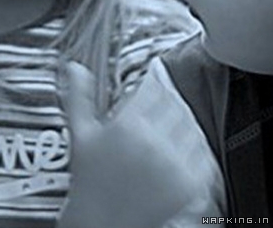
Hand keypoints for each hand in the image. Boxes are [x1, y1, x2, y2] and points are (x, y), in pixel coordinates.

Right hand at [58, 60, 204, 227]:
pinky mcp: (189, 184)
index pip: (155, 87)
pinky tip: (179, 150)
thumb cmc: (89, 180)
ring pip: (192, 124)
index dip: (153, 83)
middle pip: (175, 103)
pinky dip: (195, 147)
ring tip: (166, 130)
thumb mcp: (81, 134)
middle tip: (156, 109)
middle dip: (167, 101)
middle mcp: (153, 143)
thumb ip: (79, 96)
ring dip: (182, 121)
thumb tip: (75, 68)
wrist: (101, 224)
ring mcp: (174, 164)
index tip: (149, 87)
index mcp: (127, 127)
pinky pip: (203, 152)